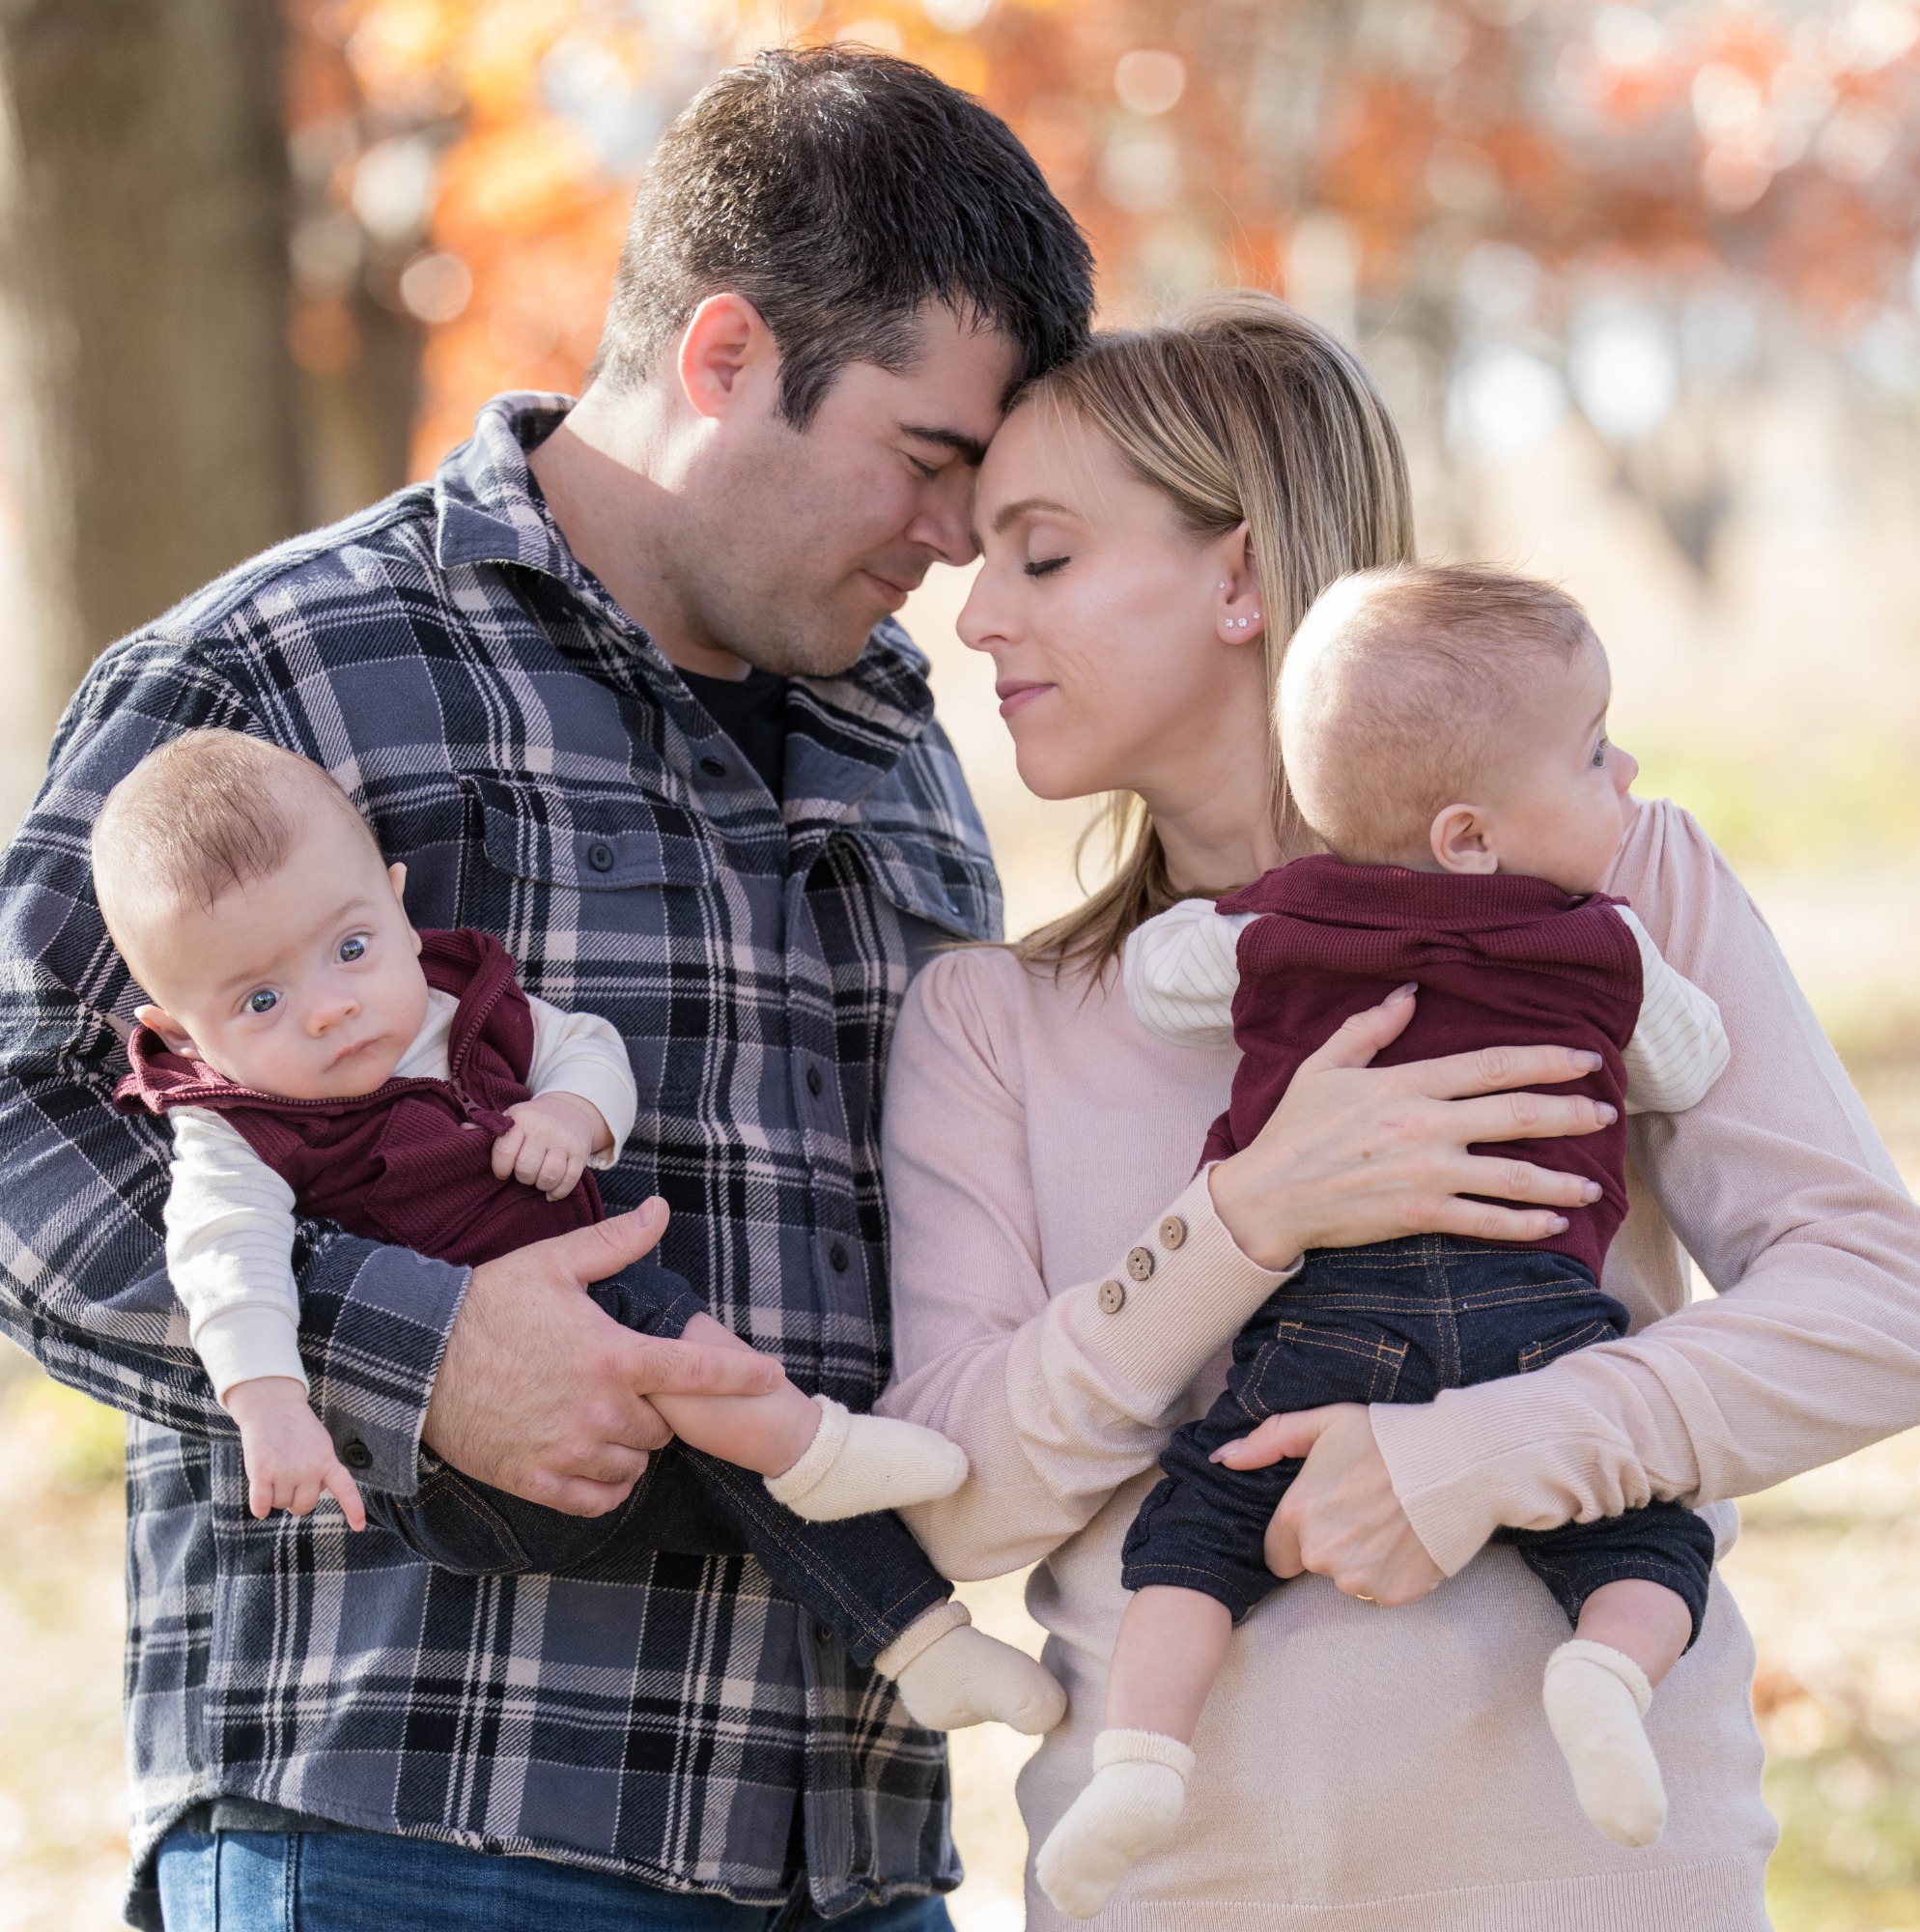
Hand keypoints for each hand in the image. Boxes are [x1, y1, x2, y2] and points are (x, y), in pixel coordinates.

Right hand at [225, 1375, 366, 1529]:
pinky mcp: (262, 1473)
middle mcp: (309, 1469)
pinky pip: (262, 1505)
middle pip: (304, 1506)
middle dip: (295, 1499)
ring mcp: (286, 1472)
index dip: (354, 1510)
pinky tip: (260, 1504)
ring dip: (275, 1494)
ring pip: (280, 1504)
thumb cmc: (297, 1429)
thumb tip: (316, 1493)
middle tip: (289, 1478)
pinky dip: (260, 1507)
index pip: (346, 1490)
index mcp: (327, 1461)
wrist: (273, 1406)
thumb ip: (323, 1470)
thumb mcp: (320, 1446)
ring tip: (275, 1469)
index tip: (359, 1528)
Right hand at [422, 1199, 783, 1515]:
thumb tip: (661, 1211)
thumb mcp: (554, 1264)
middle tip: (629, 1387)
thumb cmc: (487, 1304)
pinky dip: (606, 1485)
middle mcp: (601, 1410)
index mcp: (613, 1355)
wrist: (418, 1359)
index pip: (697, 1372)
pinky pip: (597, 1499)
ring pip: (635, 1464)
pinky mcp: (536, 1480)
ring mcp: (570, 1450)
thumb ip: (616, 1244)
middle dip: (658, 1409)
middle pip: (665, 1425)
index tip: (771, 1376)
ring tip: (607, 1419)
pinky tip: (594, 1461)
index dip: (741, 1375)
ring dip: (633, 1448)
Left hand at [492, 1091, 609, 1200]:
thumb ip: (487, 1129)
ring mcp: (564, 1140)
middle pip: (527, 1168)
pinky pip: (570, 1179)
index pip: (505, 1151)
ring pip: (549, 1175)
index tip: (503, 1172)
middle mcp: (543, 1129)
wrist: (570, 1109)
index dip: (501, 1169)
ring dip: (541, 1185)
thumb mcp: (510, 1118)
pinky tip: (552, 1191)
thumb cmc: (532, 1121)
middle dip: (523, 1177)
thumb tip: (463, 1132)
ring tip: (538, 1181)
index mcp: (521, 1119)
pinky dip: (559, 1191)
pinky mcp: (581, 1152)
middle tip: (525, 1173)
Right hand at [1207, 984, 1616, 1270]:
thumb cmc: (1293, 1129)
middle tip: (1605, 1113)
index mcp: (1405, 1083)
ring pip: (1513, 1175)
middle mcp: (1425, 1125)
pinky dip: (1525, 1224)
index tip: (1584, 1060)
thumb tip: (1409, 994)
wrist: (1268, 1196)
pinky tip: (1553, 1222)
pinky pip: (1486, 1221)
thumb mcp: (1322, 1066)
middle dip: (1570, 1113)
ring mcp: (1426, 1173)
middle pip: (1516, 1114)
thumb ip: (1368, 1029)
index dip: (1545, 1061)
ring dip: (1561, 1179)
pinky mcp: (1420, 1215)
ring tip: (1591, 1184)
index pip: (1491, 1065)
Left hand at [1214, 1403, 1441, 1605]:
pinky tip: (1407, 1540)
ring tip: (1388, 1522)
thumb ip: (1268, 1441)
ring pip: (1347, 1580)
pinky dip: (1391, 1573)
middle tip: (1362, 1510)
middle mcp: (1321, 1554)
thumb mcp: (1323, 1424)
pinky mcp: (1394, 1595)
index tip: (1325, 1513)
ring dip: (1360, 1560)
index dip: (1297, 1534)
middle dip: (1329, 1544)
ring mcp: (1358, 1579)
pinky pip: (1381, 1591)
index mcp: (1296, 1515)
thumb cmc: (1385, 1437)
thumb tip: (1222, 1458)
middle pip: (1313, 1564)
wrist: (1455, 1464)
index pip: (1275, 1553)